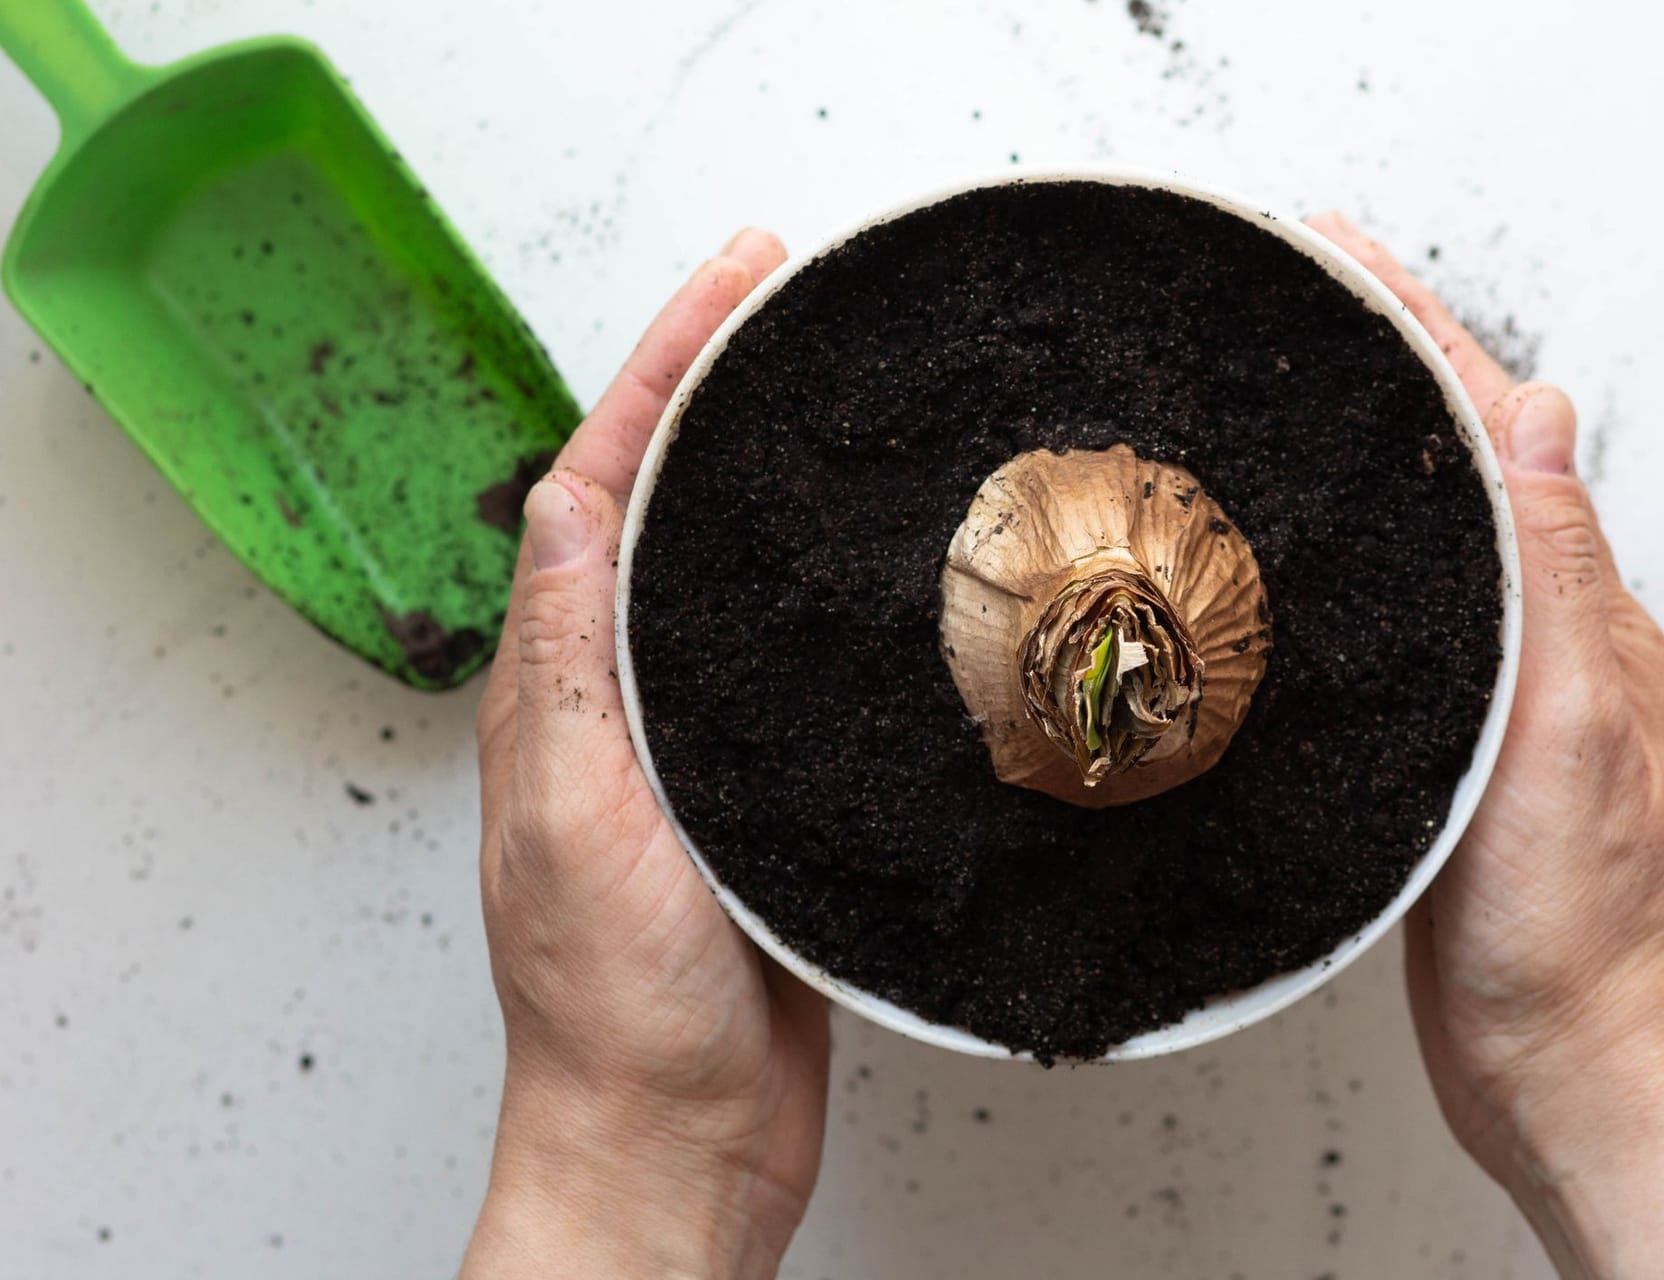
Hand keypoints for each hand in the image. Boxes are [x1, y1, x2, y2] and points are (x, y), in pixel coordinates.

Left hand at [463, 231, 828, 1279]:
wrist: (680, 1143)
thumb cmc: (619, 1014)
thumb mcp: (575, 818)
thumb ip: (568, 665)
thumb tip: (564, 502)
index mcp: (559, 689)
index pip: (601, 484)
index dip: (665, 367)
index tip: (738, 280)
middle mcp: (614, 701)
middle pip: (657, 504)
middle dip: (712, 387)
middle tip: (785, 298)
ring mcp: (686, 744)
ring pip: (718, 570)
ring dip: (760, 469)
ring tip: (826, 390)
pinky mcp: (753, 793)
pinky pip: (774, 656)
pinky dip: (809, 583)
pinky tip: (864, 565)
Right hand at [1305, 214, 1663, 1277]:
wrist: (1571, 1070)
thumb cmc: (1577, 934)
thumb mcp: (1567, 732)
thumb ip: (1553, 576)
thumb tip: (1537, 411)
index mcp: (1583, 615)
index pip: (1495, 430)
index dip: (1416, 328)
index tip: (1332, 253)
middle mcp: (1549, 640)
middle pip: (1461, 463)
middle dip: (1384, 365)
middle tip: (1291, 295)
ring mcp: (1504, 696)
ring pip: (1429, 538)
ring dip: (1368, 453)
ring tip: (1286, 393)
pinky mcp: (1457, 753)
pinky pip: (1408, 620)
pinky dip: (1358, 558)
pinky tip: (1303, 562)